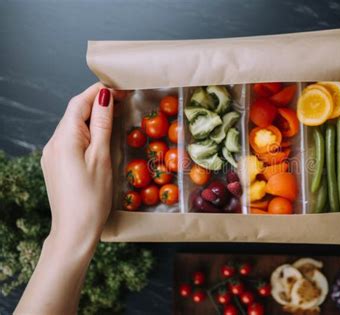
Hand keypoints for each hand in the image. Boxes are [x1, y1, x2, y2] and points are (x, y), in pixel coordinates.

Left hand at [41, 83, 113, 248]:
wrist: (74, 231)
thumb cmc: (92, 197)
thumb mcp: (101, 157)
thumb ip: (101, 125)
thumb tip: (104, 97)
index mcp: (63, 139)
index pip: (79, 103)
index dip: (98, 91)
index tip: (120, 87)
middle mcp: (52, 144)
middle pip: (74, 113)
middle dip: (97, 102)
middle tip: (123, 99)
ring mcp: (51, 156)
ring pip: (72, 126)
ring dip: (92, 117)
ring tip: (116, 114)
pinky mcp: (55, 166)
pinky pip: (70, 140)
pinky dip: (86, 132)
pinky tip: (100, 135)